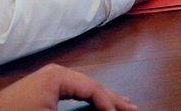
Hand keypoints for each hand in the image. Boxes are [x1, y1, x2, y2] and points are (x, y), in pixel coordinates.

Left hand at [0, 63, 136, 110]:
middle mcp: (57, 73)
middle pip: (93, 86)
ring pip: (86, 88)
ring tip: (126, 105)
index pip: (94, 90)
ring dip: (105, 98)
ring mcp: (51, 79)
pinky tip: (101, 103)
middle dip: (114, 99)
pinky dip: (90, 98)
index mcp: (59, 77)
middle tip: (135, 109)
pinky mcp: (45, 88)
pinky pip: (76, 91)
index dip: (110, 105)